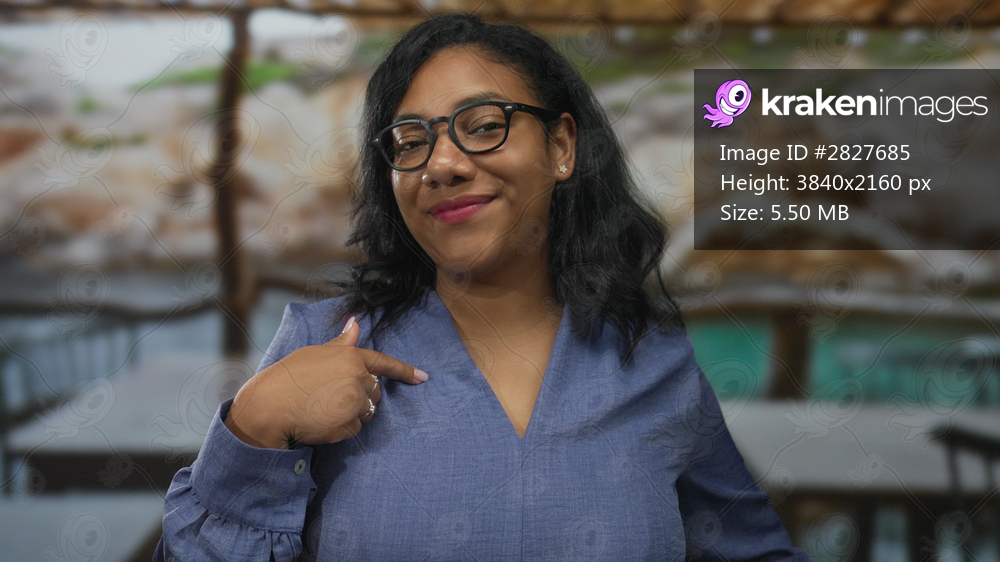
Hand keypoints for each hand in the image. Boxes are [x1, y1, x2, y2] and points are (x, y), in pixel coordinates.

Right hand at [224, 316, 427, 448]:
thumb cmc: (289, 375)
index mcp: (351, 357)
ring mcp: (353, 403)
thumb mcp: (316, 352)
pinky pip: (355, 428)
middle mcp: (357, 379)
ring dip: (353, 411)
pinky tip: (323, 420)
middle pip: (376, 391)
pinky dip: (343, 427)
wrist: (270, 405)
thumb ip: (342, 343)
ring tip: (325, 405)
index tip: (423, 377)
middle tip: (332, 394)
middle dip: (361, 394)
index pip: (384, 364)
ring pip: (367, 411)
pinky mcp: (347, 425)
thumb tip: (356, 323)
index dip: (405, 371)